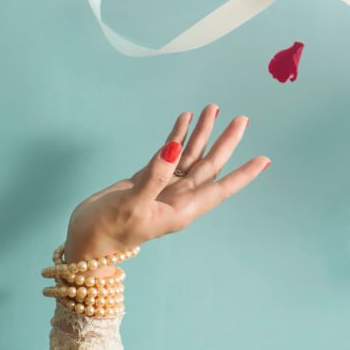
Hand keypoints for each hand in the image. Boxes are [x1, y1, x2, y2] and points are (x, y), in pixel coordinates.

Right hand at [64, 104, 268, 262]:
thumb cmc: (108, 231)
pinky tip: (185, 120)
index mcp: (182, 209)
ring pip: (189, 156)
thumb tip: (173, 148)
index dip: (243, 175)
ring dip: (202, 134)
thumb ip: (154, 175)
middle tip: (242, 119)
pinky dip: (177, 136)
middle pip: (210, 166)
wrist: (84, 240)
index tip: (264, 159)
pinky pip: (168, 154)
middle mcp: (179, 198)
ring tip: (213, 109)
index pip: (221, 188)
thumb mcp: (132, 204)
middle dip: (226, 142)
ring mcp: (164, 187)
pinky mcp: (148, 179)